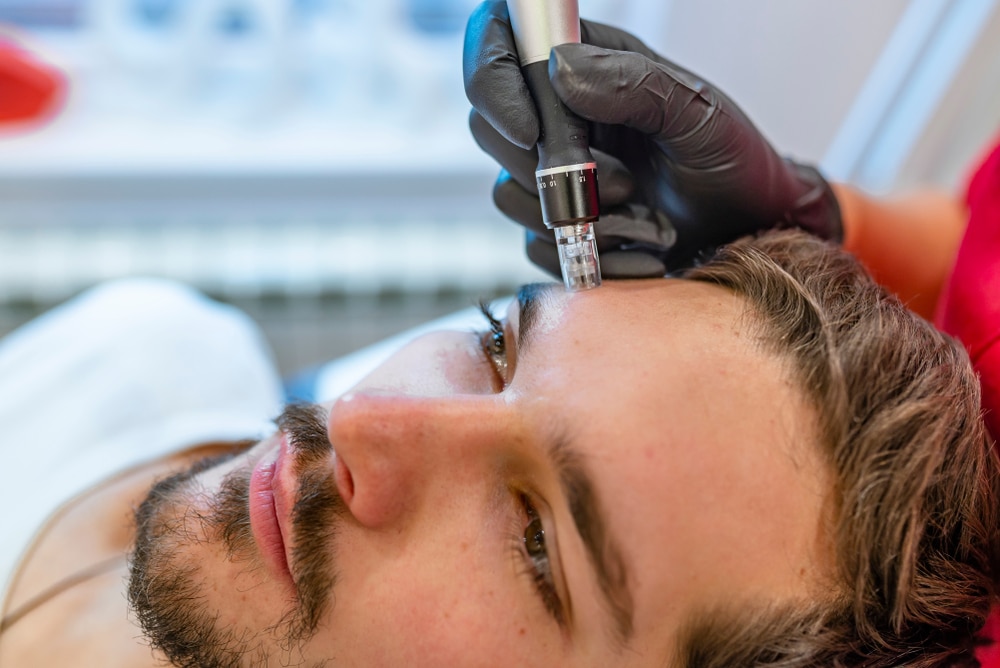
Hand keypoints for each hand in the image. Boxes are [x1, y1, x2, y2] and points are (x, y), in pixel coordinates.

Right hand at [463, 0, 841, 277]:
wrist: (749, 230)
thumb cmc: (733, 162)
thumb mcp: (697, 113)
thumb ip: (633, 83)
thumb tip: (560, 69)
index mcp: (586, 63)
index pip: (501, 42)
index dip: (494, 80)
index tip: (529, 130)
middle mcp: (560, 115)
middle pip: (489, 128)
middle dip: (546, 168)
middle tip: (621, 185)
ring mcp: (553, 174)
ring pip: (509, 194)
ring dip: (575, 216)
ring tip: (642, 214)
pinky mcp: (558, 225)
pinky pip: (536, 245)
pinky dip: (586, 254)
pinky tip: (638, 247)